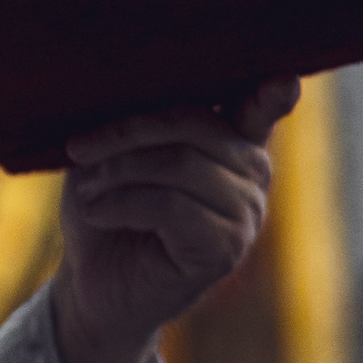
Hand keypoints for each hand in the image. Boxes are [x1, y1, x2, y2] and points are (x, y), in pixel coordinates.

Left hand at [50, 78, 300, 362]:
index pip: (262, 106)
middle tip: (79, 148)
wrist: (91, 284)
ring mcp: (246, 214)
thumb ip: (141, 121)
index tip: (283, 78)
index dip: (273, 91)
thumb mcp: (113, 153)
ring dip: (119, 171)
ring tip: (86, 190)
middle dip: (128, 131)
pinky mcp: (225, 250)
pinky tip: (97, 212)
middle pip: (197, 125)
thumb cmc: (103, 206)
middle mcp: (252, 172)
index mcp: (231, 138)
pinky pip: (172, 206)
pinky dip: (122, 203)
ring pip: (182, 165)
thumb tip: (142, 82)